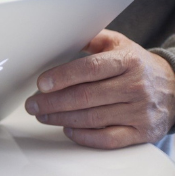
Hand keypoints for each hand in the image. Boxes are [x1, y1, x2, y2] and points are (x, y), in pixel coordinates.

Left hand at [25, 29, 174, 148]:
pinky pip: (108, 139)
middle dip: (52, 102)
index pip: (90, 69)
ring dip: (61, 118)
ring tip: (42, 115)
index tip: (41, 84)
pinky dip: (84, 137)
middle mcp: (135, 87)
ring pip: (92, 118)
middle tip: (32, 104)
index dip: (62, 77)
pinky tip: (68, 129)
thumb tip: (60, 36)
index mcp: (127, 61)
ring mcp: (139, 112)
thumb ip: (91, 39)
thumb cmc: (138, 65)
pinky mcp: (142, 132)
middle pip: (86, 97)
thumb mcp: (119, 44)